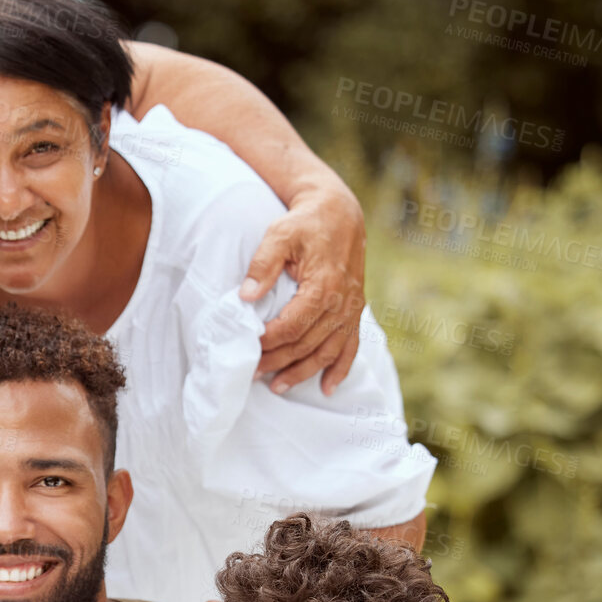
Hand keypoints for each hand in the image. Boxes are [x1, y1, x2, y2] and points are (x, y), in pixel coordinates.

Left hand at [242, 184, 365, 394]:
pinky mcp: (355, 310)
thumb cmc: (305, 223)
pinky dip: (340, 369)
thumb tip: (246, 295)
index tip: (248, 349)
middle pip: (307, 343)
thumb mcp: (279, 234)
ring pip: (328, 351)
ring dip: (303, 372)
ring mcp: (352, 308)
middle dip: (279, 361)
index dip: (269, 342)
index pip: (292, 326)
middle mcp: (343, 301)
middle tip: (252, 373)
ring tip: (277, 387)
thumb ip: (262, 264)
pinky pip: (351, 346)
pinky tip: (327, 388)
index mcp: (324, 285)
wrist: (338, 213)